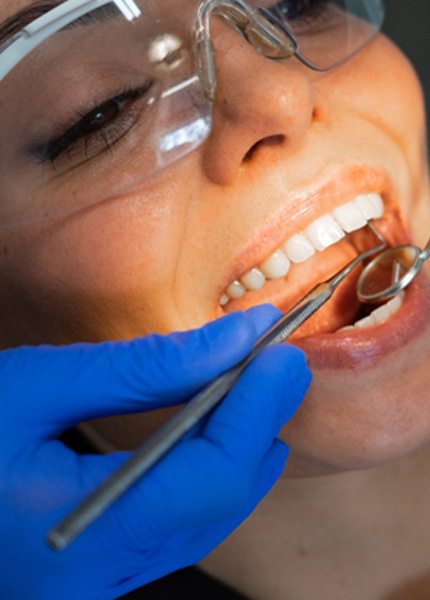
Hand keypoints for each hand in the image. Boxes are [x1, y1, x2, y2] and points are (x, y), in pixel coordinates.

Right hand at [0, 305, 310, 599]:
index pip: (210, 476)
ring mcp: (108, 578)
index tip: (281, 349)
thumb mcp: (33, 388)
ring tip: (251, 382)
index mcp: (81, 538)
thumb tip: (235, 338)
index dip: (257, 407)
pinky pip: (186, 520)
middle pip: (223, 499)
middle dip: (259, 422)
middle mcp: (103, 577)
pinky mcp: (107, 564)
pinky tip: (212, 423)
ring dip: (240, 443)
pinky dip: (212, 467)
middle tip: (274, 359)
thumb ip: (141, 369)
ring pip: (213, 513)